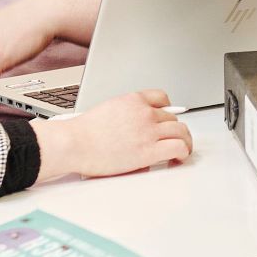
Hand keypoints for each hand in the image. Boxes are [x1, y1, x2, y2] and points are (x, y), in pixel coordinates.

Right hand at [31, 89, 193, 181]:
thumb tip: (136, 129)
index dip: (168, 110)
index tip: (167, 120)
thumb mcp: (108, 111)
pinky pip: (179, 147)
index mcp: (133, 100)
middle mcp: (144, 112)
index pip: (162, 98)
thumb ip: (126, 115)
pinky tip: (178, 158)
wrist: (73, 143)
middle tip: (175, 140)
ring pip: (181, 131)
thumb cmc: (82, 133)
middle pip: (173, 118)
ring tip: (181, 151)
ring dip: (184, 141)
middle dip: (175, 130)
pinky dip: (183, 153)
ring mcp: (148, 130)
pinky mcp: (149, 150)